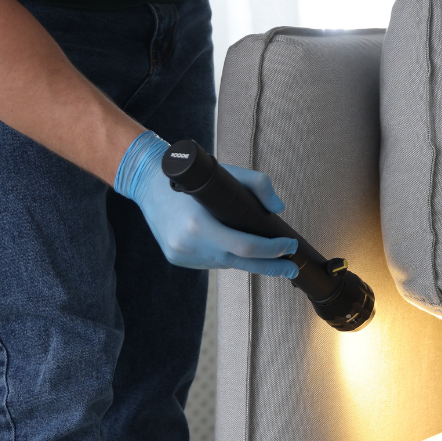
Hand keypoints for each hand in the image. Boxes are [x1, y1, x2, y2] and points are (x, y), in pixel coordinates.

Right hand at [114, 132, 298, 274]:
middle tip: (293, 268)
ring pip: (225, 263)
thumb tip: (278, 209)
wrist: (149, 183)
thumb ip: (259, 185)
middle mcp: (188, 245)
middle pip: (240, 264)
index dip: (272, 250)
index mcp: (199, 225)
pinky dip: (225, 255)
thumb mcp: (228, 172)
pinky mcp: (176, 259)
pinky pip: (210, 262)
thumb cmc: (193, 176)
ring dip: (246, 258)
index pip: (245, 247)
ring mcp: (181, 255)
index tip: (290, 245)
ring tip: (264, 250)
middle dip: (271, 266)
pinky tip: (232, 246)